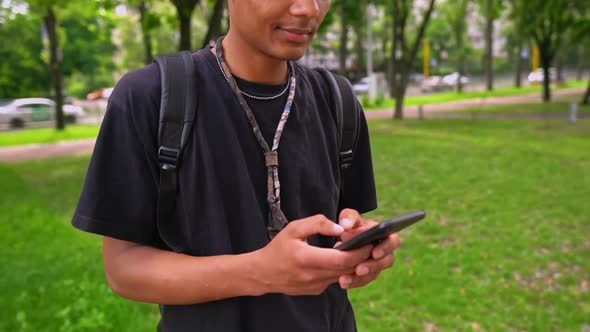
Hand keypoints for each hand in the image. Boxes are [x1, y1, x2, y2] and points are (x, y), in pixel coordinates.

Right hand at [253, 214, 372, 295]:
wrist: (263, 273)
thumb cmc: (278, 248)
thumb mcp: (294, 228)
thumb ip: (318, 224)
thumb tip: (340, 228)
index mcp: (307, 258)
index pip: (342, 259)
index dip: (359, 251)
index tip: (368, 240)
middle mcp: (313, 276)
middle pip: (347, 269)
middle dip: (362, 257)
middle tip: (370, 243)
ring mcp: (315, 286)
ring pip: (344, 275)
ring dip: (354, 264)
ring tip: (359, 249)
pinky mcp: (316, 290)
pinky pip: (335, 279)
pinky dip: (342, 269)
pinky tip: (343, 258)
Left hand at [336, 209, 400, 288]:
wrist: (341, 235)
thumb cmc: (350, 223)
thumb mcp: (348, 217)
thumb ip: (348, 218)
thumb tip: (346, 226)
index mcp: (385, 234)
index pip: (393, 241)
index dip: (386, 248)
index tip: (374, 253)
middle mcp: (384, 250)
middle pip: (387, 261)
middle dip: (373, 266)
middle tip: (359, 269)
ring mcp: (377, 263)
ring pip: (374, 274)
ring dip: (361, 278)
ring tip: (345, 279)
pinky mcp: (367, 274)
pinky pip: (364, 280)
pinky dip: (354, 282)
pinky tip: (343, 282)